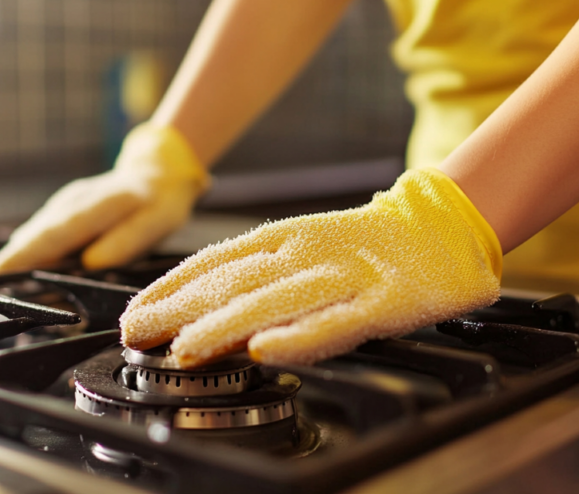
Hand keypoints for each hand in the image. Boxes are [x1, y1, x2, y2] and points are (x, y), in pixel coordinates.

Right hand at [0, 124, 209, 274]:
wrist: (157, 173)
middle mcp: (72, 202)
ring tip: (6, 286)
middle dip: (14, 262)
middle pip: (37, 235)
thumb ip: (125, 242)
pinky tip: (27, 272)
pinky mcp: (63, 211)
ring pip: (37, 234)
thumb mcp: (157, 221)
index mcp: (95, 204)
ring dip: (20, 258)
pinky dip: (34, 252)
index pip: (54, 233)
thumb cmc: (159, 202)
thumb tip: (91, 262)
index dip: (26, 255)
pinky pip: (44, 233)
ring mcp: (64, 204)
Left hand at [119, 168, 501, 366]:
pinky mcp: (382, 303)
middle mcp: (307, 253)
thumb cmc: (365, 245)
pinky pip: (338, 322)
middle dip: (180, 309)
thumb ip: (259, 273)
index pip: (216, 260)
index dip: (171, 287)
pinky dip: (300, 337)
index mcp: (286, 236)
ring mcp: (343, 277)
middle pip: (235, 281)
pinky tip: (268, 351)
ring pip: (277, 301)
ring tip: (184, 348)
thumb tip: (198, 308)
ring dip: (226, 325)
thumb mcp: (304, 246)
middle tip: (137, 333)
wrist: (443, 227)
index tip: (135, 313)